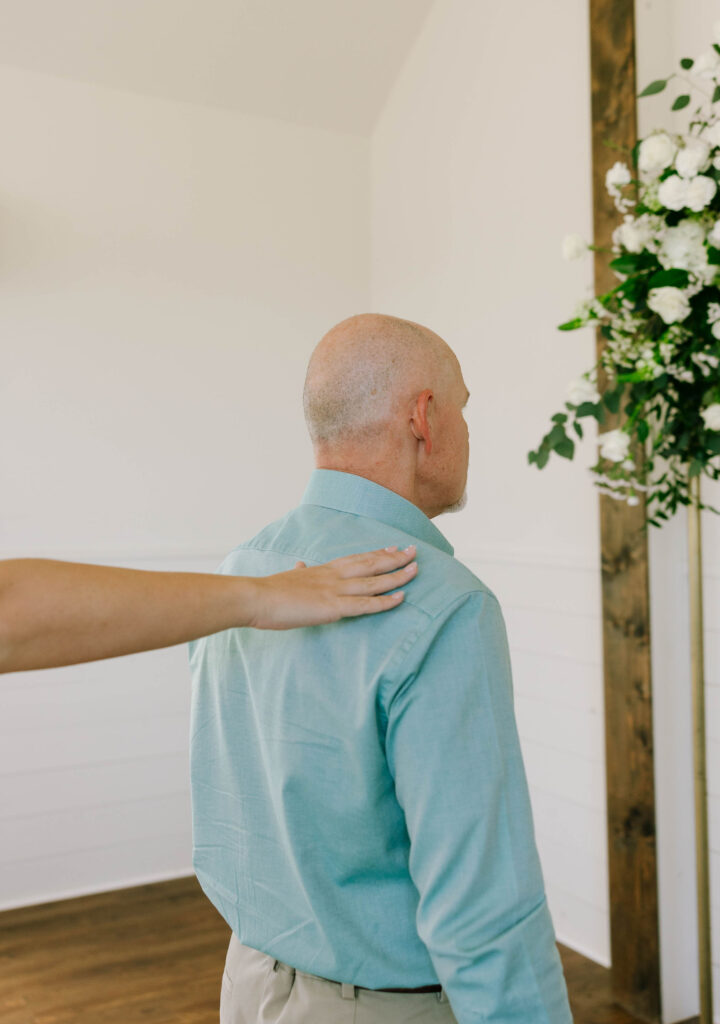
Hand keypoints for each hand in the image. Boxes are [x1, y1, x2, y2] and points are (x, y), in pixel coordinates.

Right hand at [248, 545, 417, 628]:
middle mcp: (334, 575)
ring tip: (416, 569)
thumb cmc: (269, 591)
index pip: (357, 558)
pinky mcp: (333, 607)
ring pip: (374, 582)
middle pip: (371, 564)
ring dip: (397, 575)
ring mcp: (335, 590)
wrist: (256, 597)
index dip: (377, 553)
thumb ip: (299, 571)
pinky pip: (365, 605)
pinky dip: (385, 601)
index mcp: (323, 569)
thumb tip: (300, 564)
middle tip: (414, 551)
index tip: (393, 547)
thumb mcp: (289, 576)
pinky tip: (401, 598)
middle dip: (394, 558)